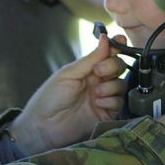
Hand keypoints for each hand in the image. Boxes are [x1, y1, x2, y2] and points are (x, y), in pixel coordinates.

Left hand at [10, 34, 127, 155]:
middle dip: (113, 66)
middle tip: (98, 71)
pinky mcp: (106, 114)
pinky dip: (111, 100)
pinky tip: (98, 103)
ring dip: (111, 86)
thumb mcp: (69, 74)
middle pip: (118, 67)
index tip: (120, 40)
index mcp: (87, 69)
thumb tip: (105, 38)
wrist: (44, 126)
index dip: (116, 46)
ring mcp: (103, 97)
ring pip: (121, 84)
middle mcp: (97, 82)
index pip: (107, 54)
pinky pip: (119, 103)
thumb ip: (90, 58)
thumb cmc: (50, 98)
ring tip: (95, 93)